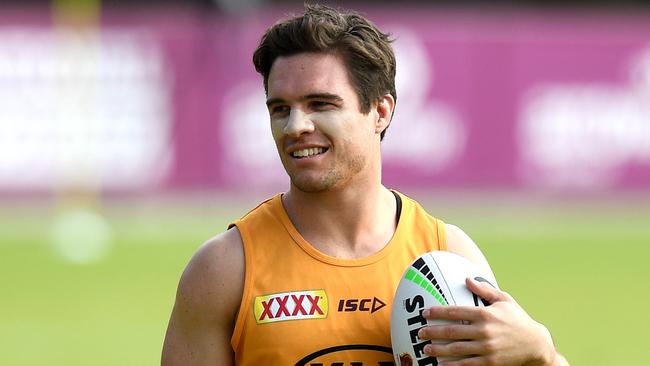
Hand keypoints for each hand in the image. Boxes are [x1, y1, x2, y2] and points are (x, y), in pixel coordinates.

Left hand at [416, 278, 564, 365]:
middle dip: (433, 332)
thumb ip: (484, 290)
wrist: (536, 344)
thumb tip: (467, 279)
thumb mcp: (504, 300)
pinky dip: (453, 365)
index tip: (424, 313)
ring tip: (426, 349)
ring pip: (457, 349)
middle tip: (420, 333)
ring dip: (439, 349)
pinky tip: (441, 365)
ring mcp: (487, 348)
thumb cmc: (518, 320)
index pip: (456, 311)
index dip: (438, 312)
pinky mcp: (490, 362)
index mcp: (485, 314)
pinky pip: (467, 364)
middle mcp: (484, 331)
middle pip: (452, 331)